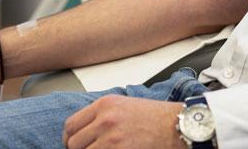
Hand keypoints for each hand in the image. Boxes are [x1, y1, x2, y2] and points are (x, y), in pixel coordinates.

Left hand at [63, 96, 183, 148]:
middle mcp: (105, 120)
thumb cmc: (157, 116)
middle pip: (73, 143)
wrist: (178, 125)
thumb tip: (87, 129)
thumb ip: (103, 114)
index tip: (73, 144)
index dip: (69, 138)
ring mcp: (111, 138)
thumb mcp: (125, 104)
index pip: (71, 125)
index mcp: (105, 105)